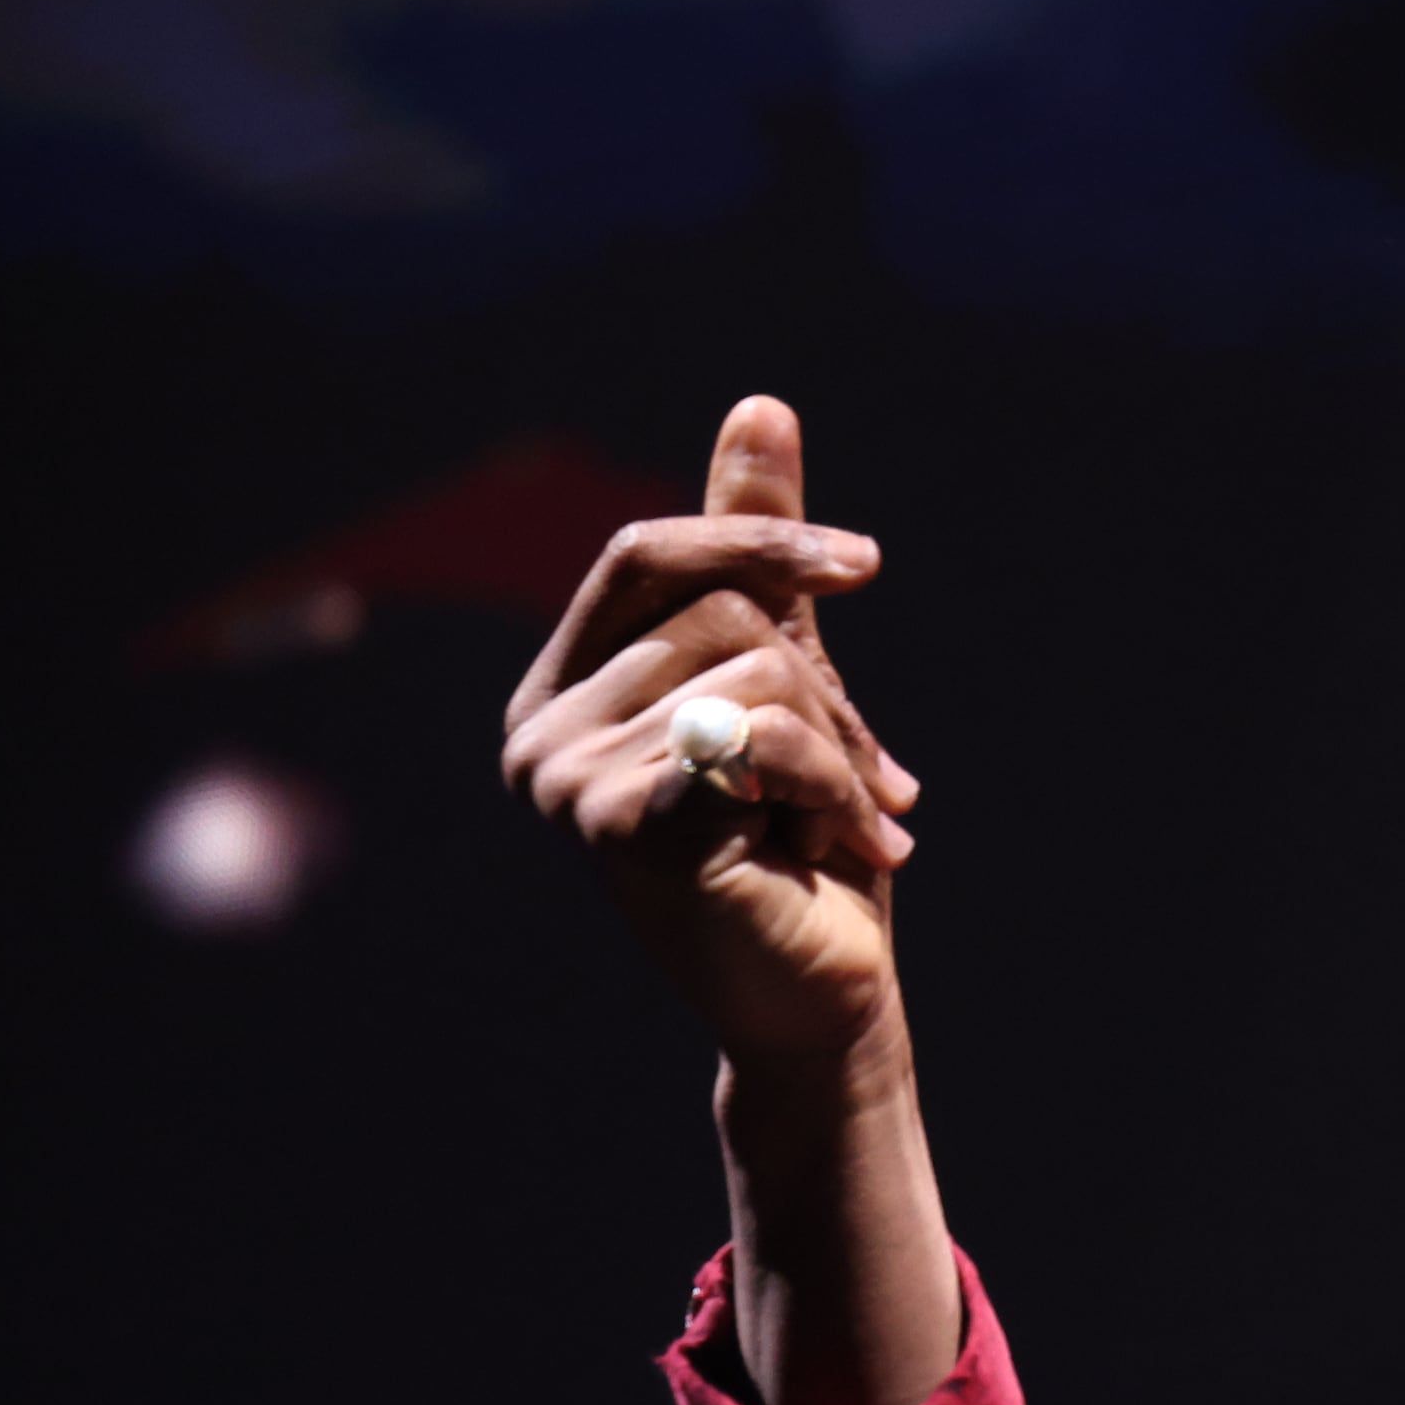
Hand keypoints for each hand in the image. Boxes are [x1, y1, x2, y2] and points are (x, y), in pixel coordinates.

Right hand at [500, 394, 921, 1079]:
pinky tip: (832, 851)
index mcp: (562, 689)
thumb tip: (762, 403)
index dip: (758, 538)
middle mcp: (539, 731)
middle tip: (865, 783)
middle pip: (720, 610)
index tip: (865, 564)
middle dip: (827, 690)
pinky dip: (829, 783)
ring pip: (756, 668)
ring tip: (845, 827)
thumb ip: (756, 555)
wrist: (820, 1001)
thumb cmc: (803, 851)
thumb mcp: (787, 681)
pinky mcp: (622, 826)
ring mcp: (567, 780)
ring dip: (840, 750)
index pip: (644, 553)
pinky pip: (760, 733)